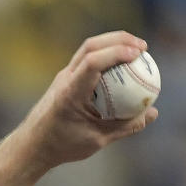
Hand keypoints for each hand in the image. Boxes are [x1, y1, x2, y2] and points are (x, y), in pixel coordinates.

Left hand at [11, 31, 159, 185]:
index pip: (93, 62)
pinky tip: (119, 65)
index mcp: (70, 93)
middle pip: (92, 45)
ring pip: (88, 48)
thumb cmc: (62, 146)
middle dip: (120, 39)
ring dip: (112, 43)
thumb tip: (152, 114)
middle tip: (143, 47)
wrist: (32, 146)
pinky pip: (87, 59)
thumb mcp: (97, 140)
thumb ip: (126, 126)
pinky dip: (104, 55)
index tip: (139, 54)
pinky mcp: (65, 79)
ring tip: (135, 50)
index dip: (117, 52)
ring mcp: (63, 76)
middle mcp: (65, 78)